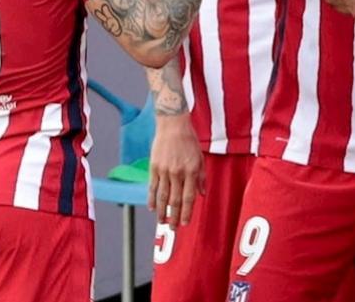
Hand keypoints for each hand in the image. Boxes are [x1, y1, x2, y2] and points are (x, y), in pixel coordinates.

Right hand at [148, 112, 205, 227]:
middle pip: (175, 200)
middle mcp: (178, 173)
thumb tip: (201, 195)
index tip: (185, 223)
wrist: (173, 125)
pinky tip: (152, 208)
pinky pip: (152, 187)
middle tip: (173, 228)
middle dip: (174, 216)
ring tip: (161, 222)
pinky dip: (152, 199)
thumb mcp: (200, 158)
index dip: (186, 212)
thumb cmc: (189, 141)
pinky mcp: (154, 167)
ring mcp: (164, 170)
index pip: (188, 197)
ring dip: (162, 212)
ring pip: (162, 196)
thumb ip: (201, 177)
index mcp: (191, 171)